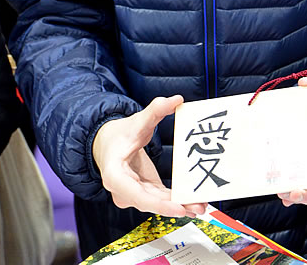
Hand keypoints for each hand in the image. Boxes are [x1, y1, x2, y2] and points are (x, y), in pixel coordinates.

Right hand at [93, 95, 207, 217]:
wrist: (106, 143)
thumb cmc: (118, 134)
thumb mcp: (137, 121)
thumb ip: (155, 110)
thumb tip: (176, 99)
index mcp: (114, 175)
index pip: (137, 194)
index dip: (158, 204)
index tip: (177, 206)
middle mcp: (121, 190)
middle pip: (150, 202)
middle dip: (175, 206)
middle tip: (199, 206)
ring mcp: (131, 194)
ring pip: (156, 204)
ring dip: (179, 206)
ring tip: (201, 206)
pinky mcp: (142, 193)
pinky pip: (159, 200)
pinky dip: (174, 201)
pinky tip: (192, 203)